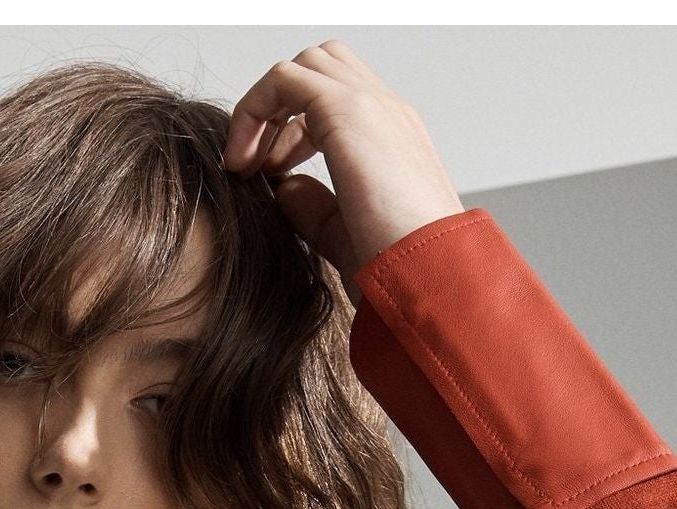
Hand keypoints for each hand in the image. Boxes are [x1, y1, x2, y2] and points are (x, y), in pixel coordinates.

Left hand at [222, 42, 464, 306]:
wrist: (430, 276)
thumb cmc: (401, 270)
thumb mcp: (347, 235)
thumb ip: (315, 208)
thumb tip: (283, 188)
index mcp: (393, 138)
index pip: (339, 100)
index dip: (296, 128)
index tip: (275, 174)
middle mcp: (387, 113)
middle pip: (322, 69)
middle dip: (281, 108)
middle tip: (261, 163)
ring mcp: (371, 105)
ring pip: (305, 64)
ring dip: (267, 105)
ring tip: (249, 161)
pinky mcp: (348, 110)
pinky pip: (283, 79)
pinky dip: (254, 109)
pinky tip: (245, 161)